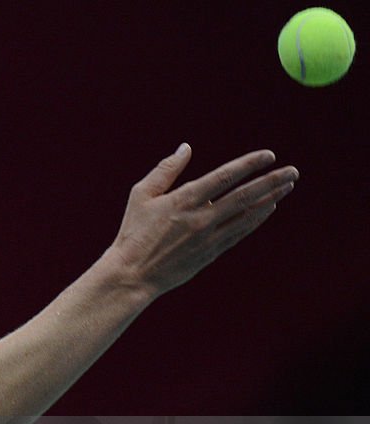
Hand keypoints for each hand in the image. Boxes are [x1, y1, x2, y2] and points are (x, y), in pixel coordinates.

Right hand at [109, 143, 298, 295]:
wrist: (132, 274)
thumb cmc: (133, 232)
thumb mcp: (141, 195)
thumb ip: (166, 170)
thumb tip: (186, 148)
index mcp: (183, 200)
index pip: (224, 177)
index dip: (248, 164)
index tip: (268, 155)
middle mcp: (201, 218)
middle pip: (245, 196)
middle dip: (271, 181)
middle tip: (293, 171)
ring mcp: (208, 238)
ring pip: (247, 215)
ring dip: (270, 199)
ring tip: (287, 186)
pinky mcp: (210, 253)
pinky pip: (240, 232)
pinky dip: (256, 219)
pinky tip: (268, 208)